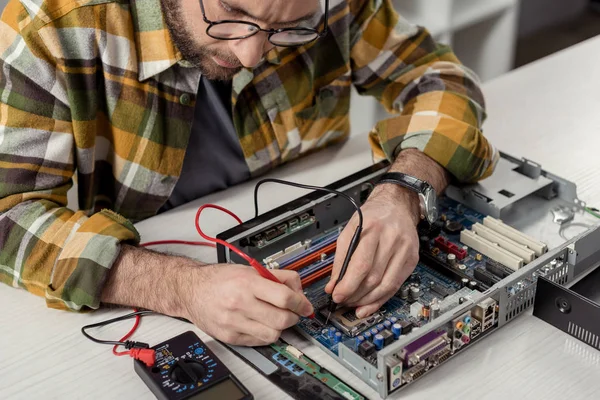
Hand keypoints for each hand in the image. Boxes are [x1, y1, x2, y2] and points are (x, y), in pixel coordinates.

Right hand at [181, 265, 313, 345]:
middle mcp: (240, 303)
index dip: (301, 303)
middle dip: (294, 317)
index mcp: (248, 283)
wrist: (191, 290)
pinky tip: (262, 324)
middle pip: (282, 319)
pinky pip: (258, 341)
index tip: (305, 306)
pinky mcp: (230, 336)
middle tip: (293, 312)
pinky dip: (265, 334)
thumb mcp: (250, 269)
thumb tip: (299, 289)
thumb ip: (277, 276)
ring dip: (280, 328)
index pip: (285, 297)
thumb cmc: (219, 279)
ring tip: (276, 318)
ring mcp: (234, 322)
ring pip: (273, 334)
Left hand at [325, 185, 419, 317]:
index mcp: (372, 228)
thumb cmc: (372, 217)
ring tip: (354, 304)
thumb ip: (340, 258)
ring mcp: (405, 250)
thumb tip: (333, 285)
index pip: (360, 264)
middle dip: (355, 294)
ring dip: (367, 300)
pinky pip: (396, 285)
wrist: (397, 206)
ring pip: (385, 285)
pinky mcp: (412, 259)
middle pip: (373, 277)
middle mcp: (391, 238)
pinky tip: (370, 304)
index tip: (336, 295)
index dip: (348, 285)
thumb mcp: (349, 230)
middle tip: (343, 301)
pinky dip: (381, 298)